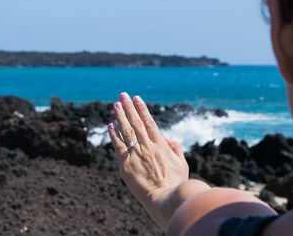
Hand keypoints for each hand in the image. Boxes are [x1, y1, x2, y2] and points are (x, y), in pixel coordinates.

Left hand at [108, 92, 188, 227]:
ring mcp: (136, 155)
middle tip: (122, 95)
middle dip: (129, 107)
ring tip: (116, 104)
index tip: (136, 98)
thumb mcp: (182, 163)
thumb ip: (175, 147)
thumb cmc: (176, 183)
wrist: (165, 199)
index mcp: (161, 145)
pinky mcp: (126, 165)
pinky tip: (110, 125)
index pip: (149, 121)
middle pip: (136, 122)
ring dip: (120, 116)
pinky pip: (118, 146)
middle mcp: (147, 146)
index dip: (142, 109)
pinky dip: (114, 135)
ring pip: (126, 131)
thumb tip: (166, 136)